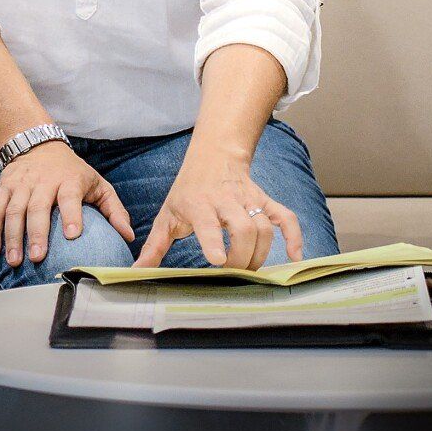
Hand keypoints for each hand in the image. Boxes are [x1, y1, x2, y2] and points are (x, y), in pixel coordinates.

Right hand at [0, 140, 132, 267]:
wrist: (38, 144)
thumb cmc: (73, 172)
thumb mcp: (97, 184)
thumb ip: (114, 210)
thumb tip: (128, 236)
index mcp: (69, 180)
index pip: (70, 196)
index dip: (71, 215)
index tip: (73, 235)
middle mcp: (44, 181)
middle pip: (38, 207)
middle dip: (37, 233)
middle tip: (38, 258)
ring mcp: (22, 184)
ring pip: (14, 210)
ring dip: (12, 237)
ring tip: (14, 261)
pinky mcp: (5, 186)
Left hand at [134, 152, 303, 270]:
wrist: (213, 156)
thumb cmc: (187, 191)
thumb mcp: (167, 215)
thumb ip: (154, 246)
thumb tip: (136, 272)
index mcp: (199, 204)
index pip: (208, 222)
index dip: (214, 240)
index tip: (219, 261)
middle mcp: (226, 200)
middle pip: (244, 227)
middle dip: (243, 255)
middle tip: (236, 274)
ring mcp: (249, 200)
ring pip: (264, 226)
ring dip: (262, 252)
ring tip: (252, 270)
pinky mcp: (265, 201)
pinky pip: (286, 217)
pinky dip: (294, 235)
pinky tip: (294, 257)